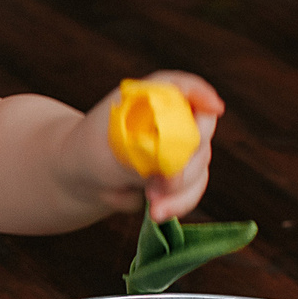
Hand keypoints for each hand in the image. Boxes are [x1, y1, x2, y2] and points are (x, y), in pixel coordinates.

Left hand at [79, 71, 224, 222]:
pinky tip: (159, 212)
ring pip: (200, 164)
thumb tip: (176, 176)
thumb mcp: (114, 148)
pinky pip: (194, 187)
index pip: (184, 86)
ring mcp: (181, 144)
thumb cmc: (92, 152)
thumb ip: (147, 155)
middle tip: (162, 183)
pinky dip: (180, 202)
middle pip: (200, 130)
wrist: (83, 179)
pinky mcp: (182, 172)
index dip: (202, 94)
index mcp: (152, 96)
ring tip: (152, 203)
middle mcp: (172, 115)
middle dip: (185, 161)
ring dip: (180, 188)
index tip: (214, 109)